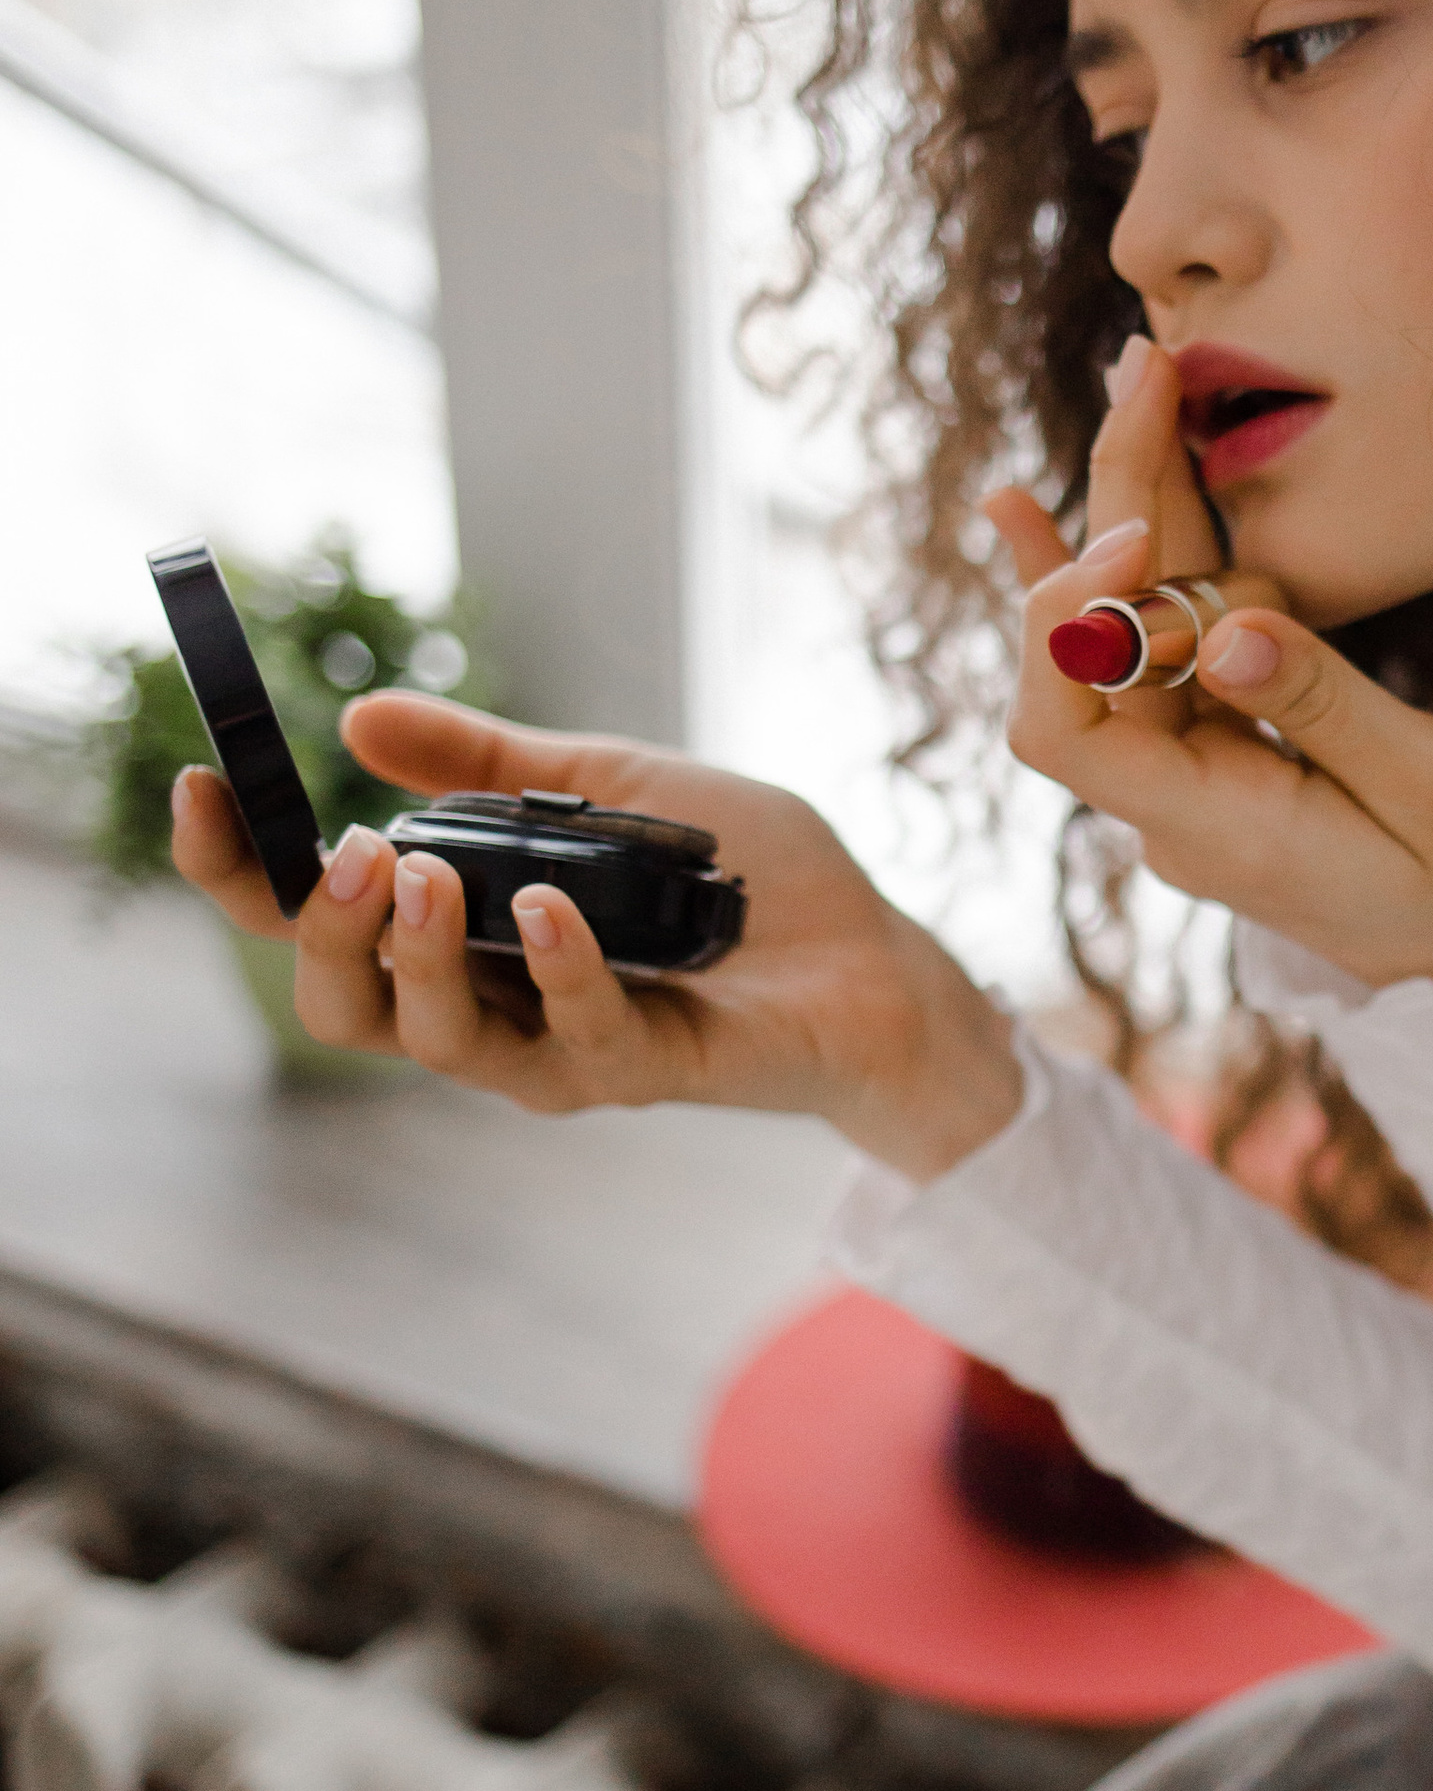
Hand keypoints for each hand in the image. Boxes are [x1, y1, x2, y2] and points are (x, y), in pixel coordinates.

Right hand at [170, 696, 1023, 1177]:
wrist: (872, 952)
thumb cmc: (737, 877)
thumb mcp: (604, 786)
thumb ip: (489, 763)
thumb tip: (359, 720)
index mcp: (455, 932)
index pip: (310, 918)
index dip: (239, 867)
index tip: (201, 788)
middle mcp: (486, 1003)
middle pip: (341, 1003)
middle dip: (319, 929)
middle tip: (352, 851)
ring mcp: (558, 1050)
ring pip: (434, 1041)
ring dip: (414, 957)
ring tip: (420, 874)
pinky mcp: (645, 1070)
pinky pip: (575, 1041)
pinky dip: (554, 972)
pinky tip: (550, 911)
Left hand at [988, 339, 1432, 986]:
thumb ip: (1327, 709)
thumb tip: (1229, 629)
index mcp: (1212, 831)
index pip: (1065, 732)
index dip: (1065, 623)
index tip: (1134, 538)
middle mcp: (1175, 804)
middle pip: (1086, 650)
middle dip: (1111, 504)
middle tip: (1146, 372)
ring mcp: (1192, 773)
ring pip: (1126, 630)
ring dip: (1129, 507)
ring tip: (1142, 379)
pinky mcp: (1224, 743)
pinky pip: (1155, 648)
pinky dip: (1120, 570)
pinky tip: (1034, 509)